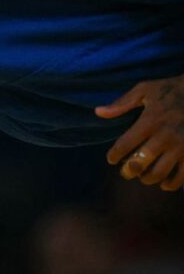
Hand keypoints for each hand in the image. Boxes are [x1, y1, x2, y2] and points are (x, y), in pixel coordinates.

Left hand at [96, 73, 183, 190]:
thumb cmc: (171, 90)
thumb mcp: (145, 89)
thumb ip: (122, 103)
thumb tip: (98, 112)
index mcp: (149, 121)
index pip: (124, 144)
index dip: (114, 155)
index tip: (111, 159)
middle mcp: (164, 136)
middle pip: (140, 162)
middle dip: (129, 171)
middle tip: (126, 172)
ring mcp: (181, 147)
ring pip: (160, 173)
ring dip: (148, 179)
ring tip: (143, 177)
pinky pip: (183, 176)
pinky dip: (173, 184)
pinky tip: (165, 184)